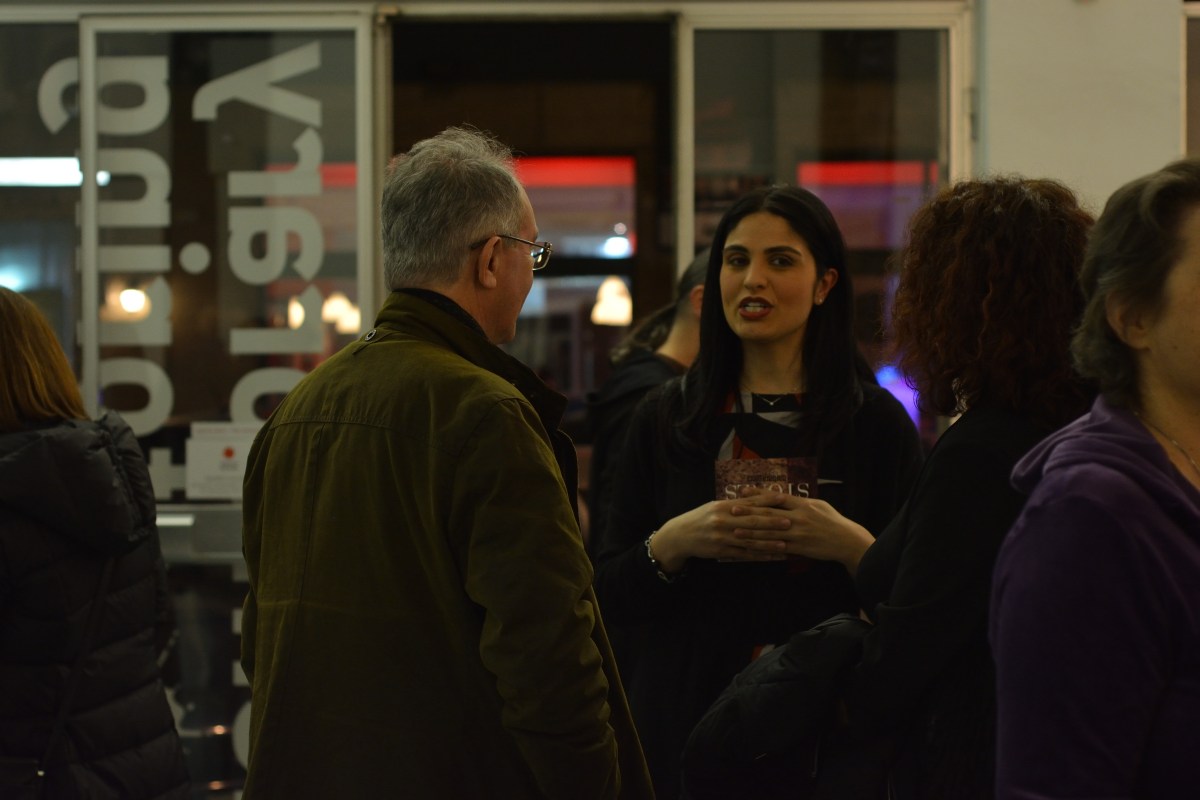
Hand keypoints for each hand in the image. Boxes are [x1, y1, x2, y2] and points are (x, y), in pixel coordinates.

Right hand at [649, 493, 792, 572]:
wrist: (680, 535)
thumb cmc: (701, 518)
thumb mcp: (715, 506)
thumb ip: (736, 503)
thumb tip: (757, 496)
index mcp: (723, 506)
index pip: (749, 502)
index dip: (767, 500)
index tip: (784, 498)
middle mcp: (723, 521)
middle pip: (752, 521)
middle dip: (772, 522)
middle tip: (790, 522)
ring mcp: (722, 537)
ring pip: (750, 540)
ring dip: (769, 543)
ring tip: (786, 543)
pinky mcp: (722, 551)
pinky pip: (744, 554)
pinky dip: (760, 555)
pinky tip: (772, 557)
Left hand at [729, 491, 874, 575]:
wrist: (847, 541)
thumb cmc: (832, 521)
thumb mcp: (818, 505)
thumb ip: (799, 502)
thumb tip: (782, 496)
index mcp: (803, 504)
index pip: (777, 497)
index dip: (758, 494)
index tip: (743, 492)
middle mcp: (799, 517)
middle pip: (769, 514)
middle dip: (749, 512)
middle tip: (732, 510)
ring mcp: (798, 534)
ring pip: (770, 533)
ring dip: (751, 532)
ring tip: (735, 530)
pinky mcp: (799, 548)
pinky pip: (777, 548)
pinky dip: (763, 548)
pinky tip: (752, 548)